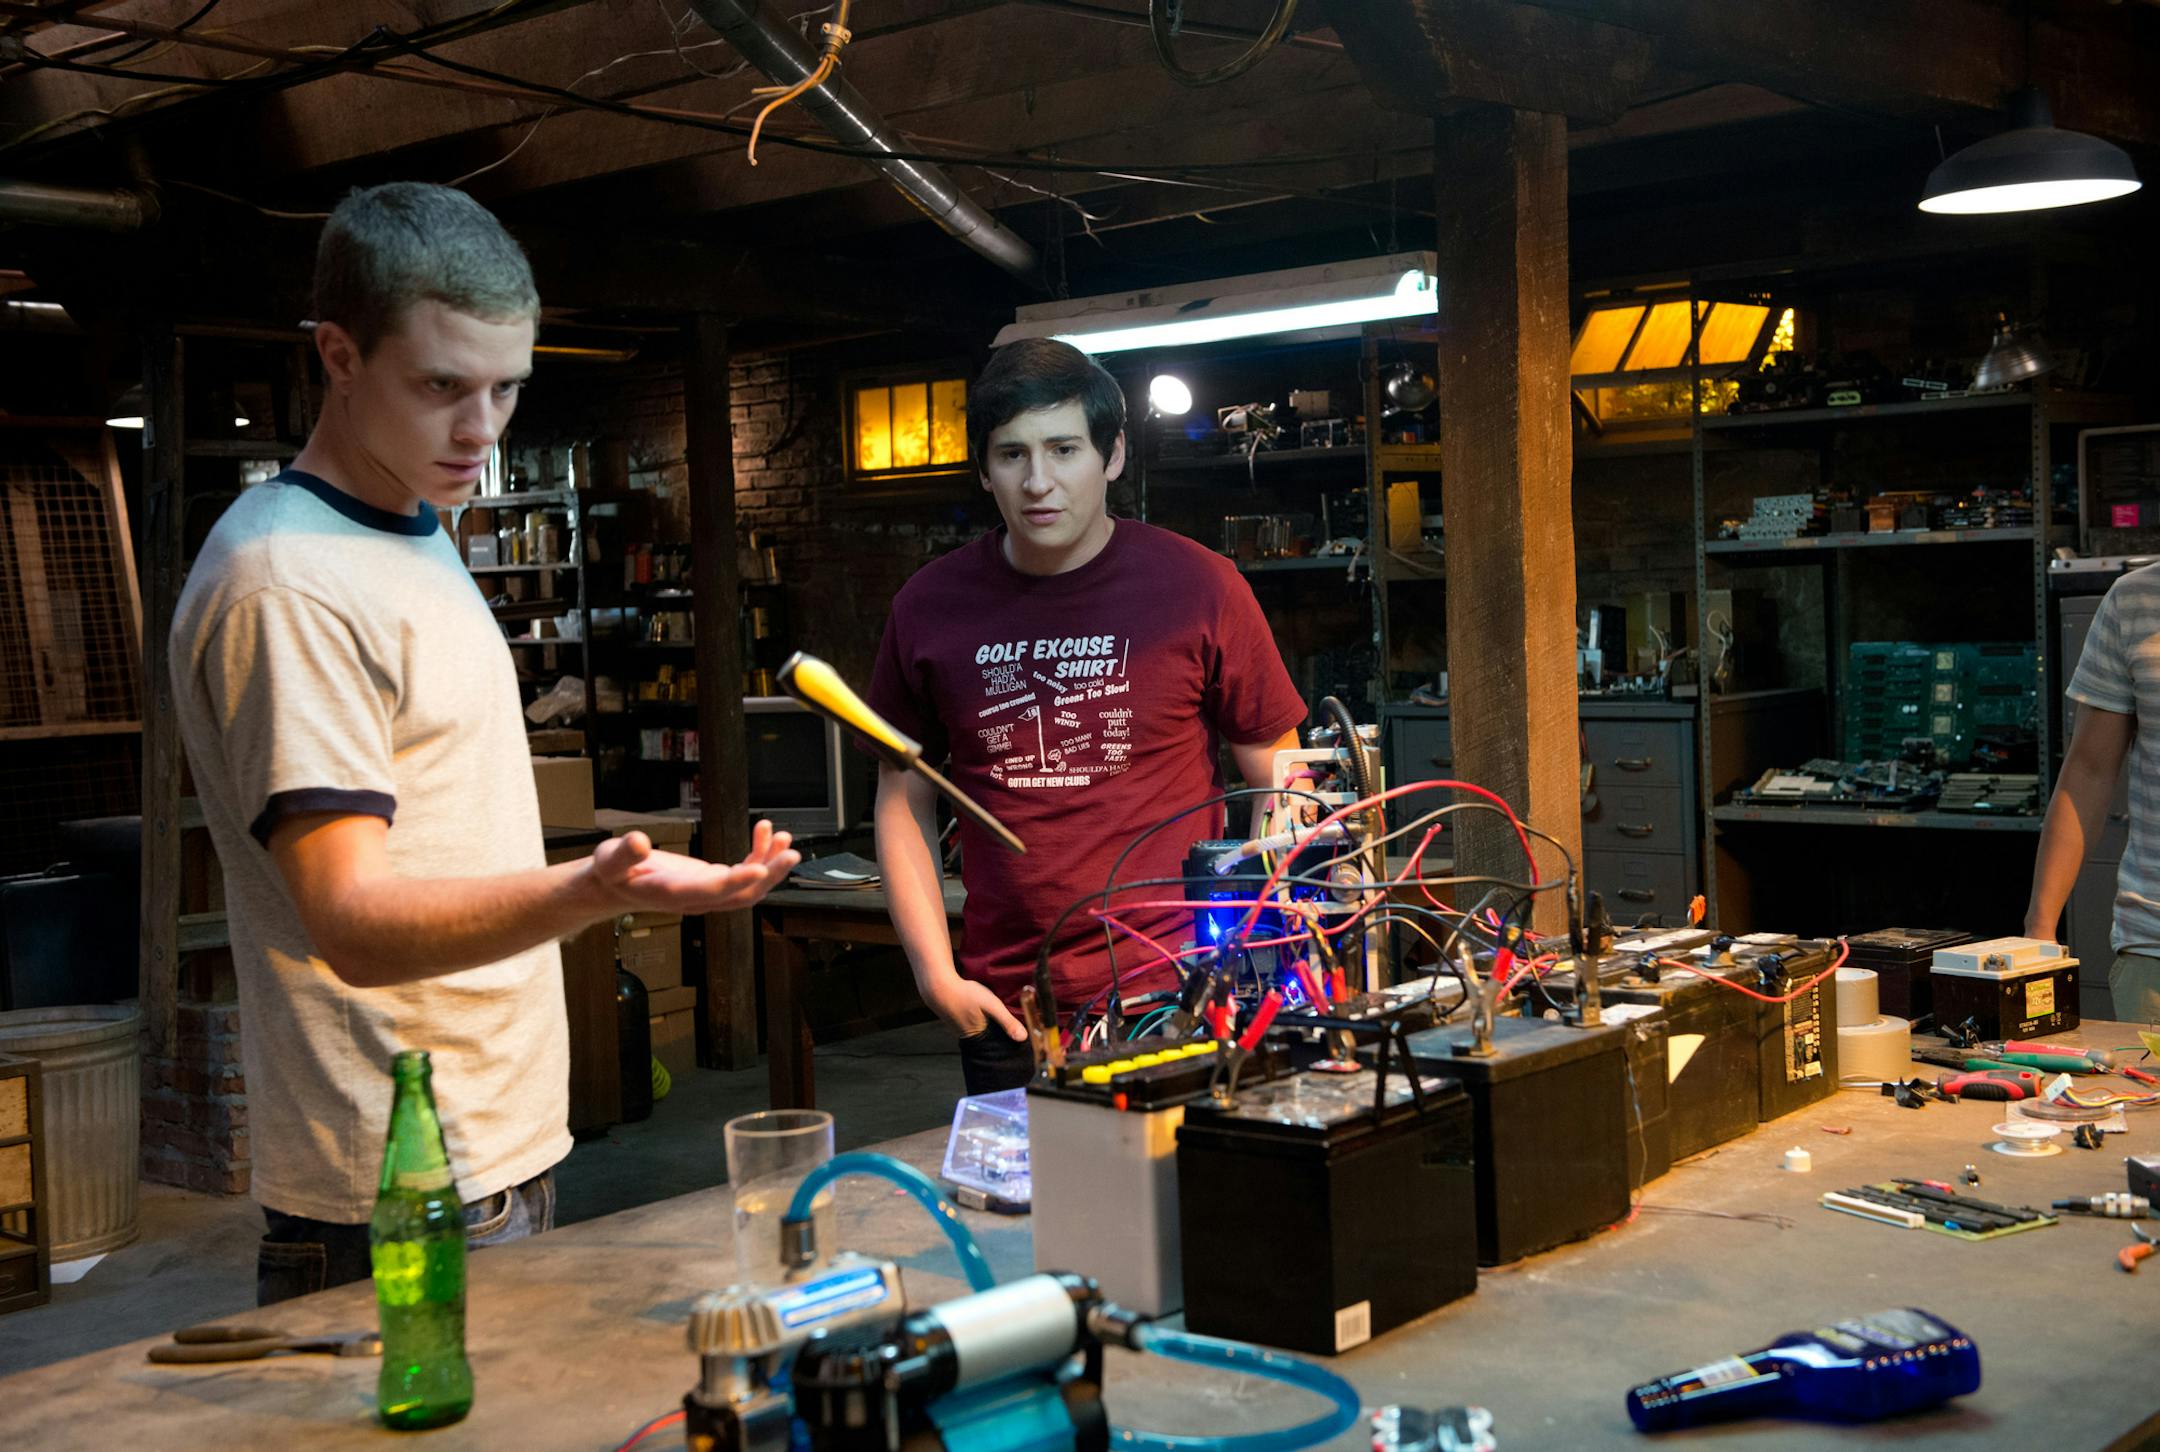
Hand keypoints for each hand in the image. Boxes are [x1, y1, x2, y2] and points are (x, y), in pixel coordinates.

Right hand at [589, 821, 799, 914]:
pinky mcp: (712, 882)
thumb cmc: (613, 871)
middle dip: (769, 876)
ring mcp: (707, 892)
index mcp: (673, 894)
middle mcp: (696, 898)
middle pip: (741, 896)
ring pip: (748, 888)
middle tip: (791, 854)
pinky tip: (765, 833)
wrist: (614, 885)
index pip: (710, 891)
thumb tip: (638, 842)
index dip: (736, 881)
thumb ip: (624, 853)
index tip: (760, 869)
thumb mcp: (610, 859)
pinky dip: (758, 855)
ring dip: (771, 866)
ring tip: (785, 839)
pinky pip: (742, 873)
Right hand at [922, 973, 1024, 1040]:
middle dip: (998, 1036)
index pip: (998, 1046)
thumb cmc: (965, 995)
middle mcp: (968, 1037)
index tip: (1019, 1040)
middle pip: (989, 1040)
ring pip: (980, 1031)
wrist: (938, 986)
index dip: (1008, 1042)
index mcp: (979, 1037)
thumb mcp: (991, 1005)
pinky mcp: (955, 1020)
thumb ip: (1007, 1021)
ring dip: (988, 1027)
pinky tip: (981, 1013)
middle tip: (1010, 1029)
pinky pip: (971, 1024)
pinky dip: (978, 1020)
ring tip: (997, 1021)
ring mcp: (959, 1029)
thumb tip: (1023, 1038)